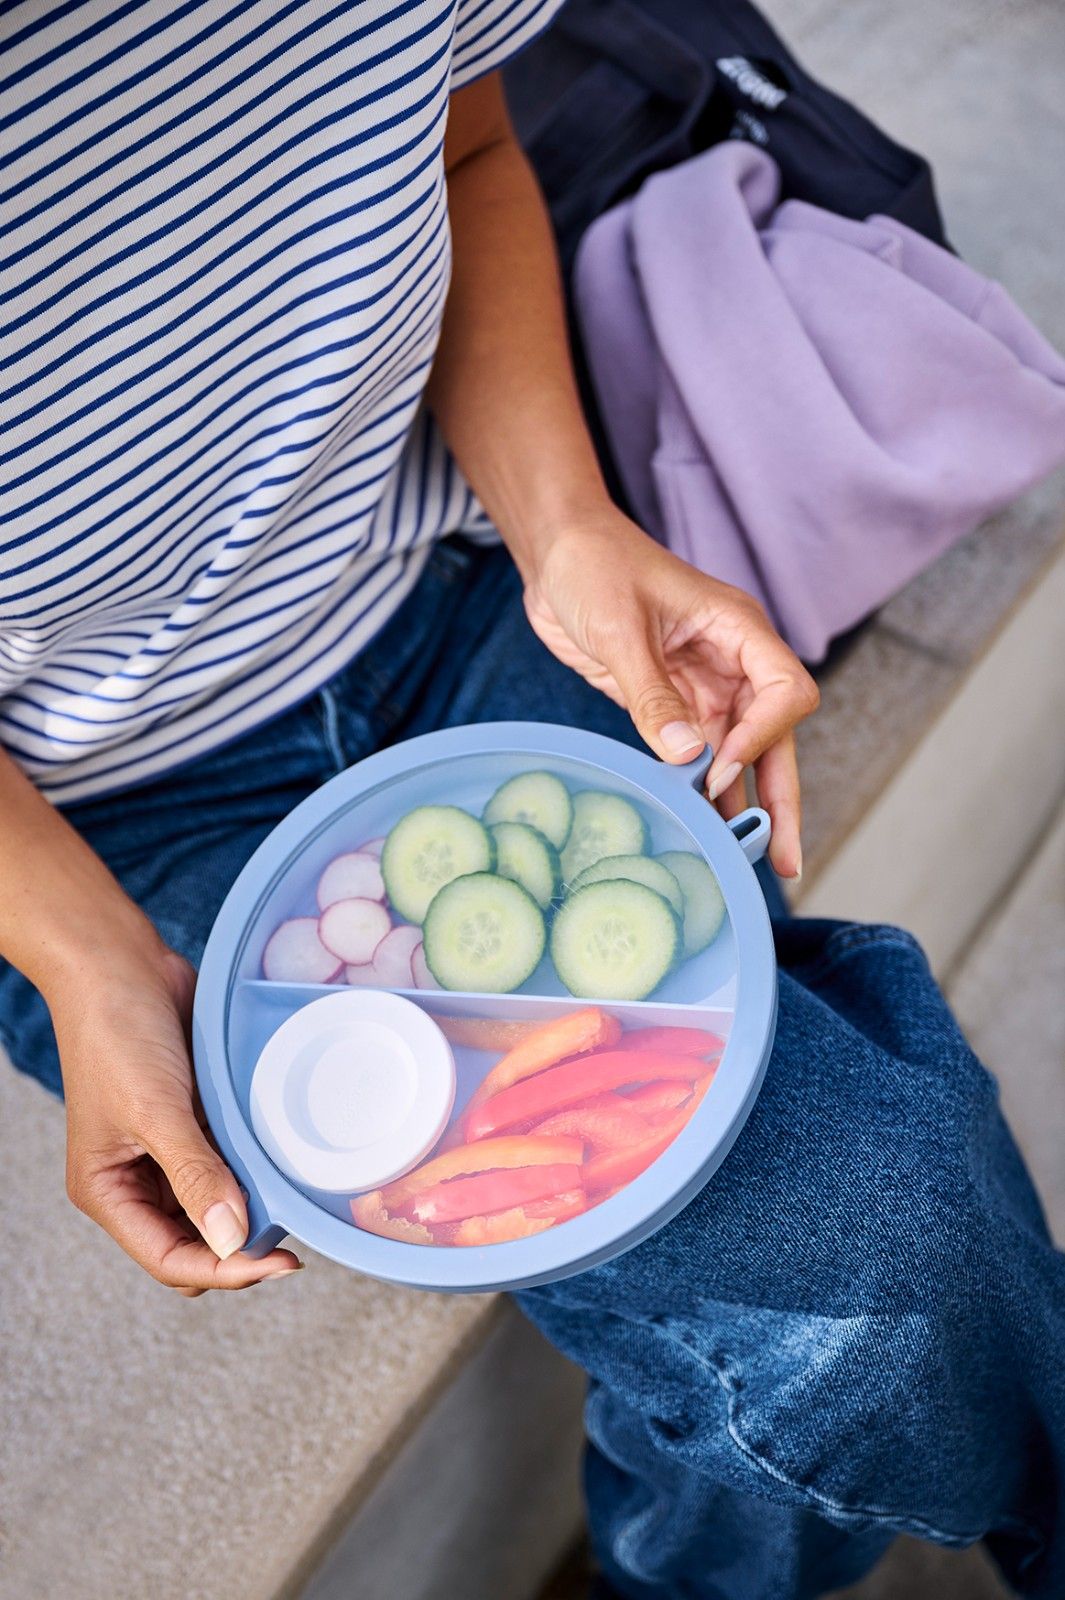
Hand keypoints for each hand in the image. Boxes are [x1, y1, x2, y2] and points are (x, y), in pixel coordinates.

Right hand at [51, 934, 301, 1294]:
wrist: (119, 964)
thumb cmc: (117, 1033)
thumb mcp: (154, 1110)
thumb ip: (194, 1175)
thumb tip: (232, 1240)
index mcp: (109, 1191)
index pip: (171, 1260)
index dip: (227, 1268)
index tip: (284, 1261)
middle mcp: (137, 1179)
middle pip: (197, 1243)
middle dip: (241, 1245)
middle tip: (295, 1233)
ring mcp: (168, 1151)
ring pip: (218, 1206)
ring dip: (252, 1206)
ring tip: (292, 1196)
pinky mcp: (195, 1120)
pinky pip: (230, 1161)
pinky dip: (254, 1166)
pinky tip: (281, 1159)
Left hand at [523, 509, 818, 878]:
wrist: (557, 555)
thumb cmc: (594, 565)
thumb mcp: (619, 628)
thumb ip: (652, 694)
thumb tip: (688, 757)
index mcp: (738, 630)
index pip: (786, 691)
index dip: (762, 735)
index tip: (718, 767)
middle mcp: (733, 663)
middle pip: (776, 737)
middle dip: (781, 797)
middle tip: (785, 859)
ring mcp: (705, 687)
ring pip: (741, 756)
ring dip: (744, 805)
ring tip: (750, 863)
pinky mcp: (673, 705)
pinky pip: (699, 757)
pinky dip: (703, 792)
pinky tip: (704, 831)